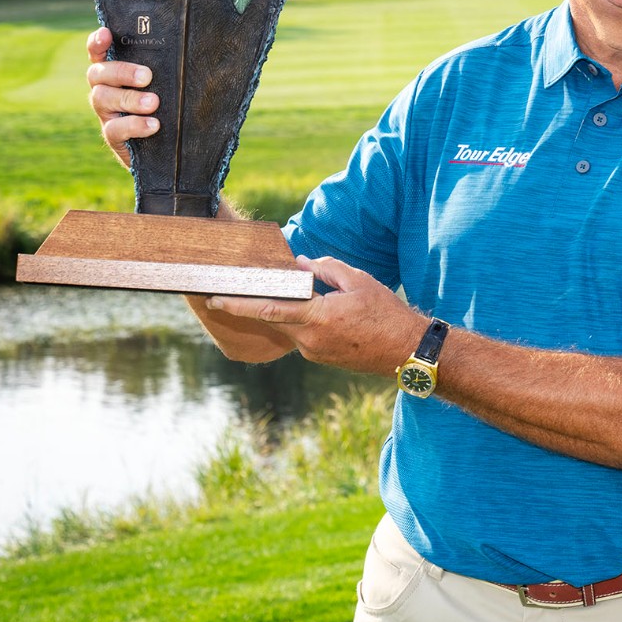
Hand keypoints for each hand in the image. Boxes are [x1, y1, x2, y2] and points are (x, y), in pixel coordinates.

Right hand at [86, 26, 160, 167]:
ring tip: (154, 103)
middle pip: (97, 73)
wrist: (170, 147)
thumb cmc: (171, 106)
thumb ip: (174, 68)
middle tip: (147, 76)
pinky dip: (134, 125)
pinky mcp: (113, 136)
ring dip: (129, 99)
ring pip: (102, 99)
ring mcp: (107, 113)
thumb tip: (210, 50)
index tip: (106, 33)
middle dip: (122, 71)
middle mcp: (106, 89)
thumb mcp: (171, 85)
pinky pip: (113, 129)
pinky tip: (153, 125)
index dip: (97, 43)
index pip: (99, 52)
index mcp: (117, 72)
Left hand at [206, 255, 427, 375]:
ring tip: (278, 293)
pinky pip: (300, 334)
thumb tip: (300, 264)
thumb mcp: (358, 281)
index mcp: (318, 317)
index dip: (238, 305)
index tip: (215, 299)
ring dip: (279, 310)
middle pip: (271, 319)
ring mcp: (314, 352)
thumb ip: (326, 269)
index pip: (269, 309)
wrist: (405, 352)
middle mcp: (310, 339)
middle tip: (225, 294)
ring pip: (287, 326)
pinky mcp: (320, 357)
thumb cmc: (385, 312)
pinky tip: (306, 308)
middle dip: (248, 306)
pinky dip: (296, 319)